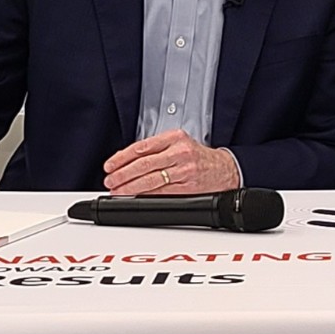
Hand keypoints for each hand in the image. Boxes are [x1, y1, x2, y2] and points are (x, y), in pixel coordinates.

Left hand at [102, 129, 238, 194]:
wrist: (225, 169)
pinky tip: (135, 196)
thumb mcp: (178, 143)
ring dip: (130, 186)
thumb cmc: (198, 157)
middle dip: (123, 174)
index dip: (122, 157)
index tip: (110, 165)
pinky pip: (161, 192)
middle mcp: (180, 152)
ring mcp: (184, 170)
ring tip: (117, 190)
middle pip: (144, 164)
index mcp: (175, 137)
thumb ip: (155, 149)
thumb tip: (126, 161)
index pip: (142, 147)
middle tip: (110, 180)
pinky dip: (145, 195)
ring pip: (151, 179)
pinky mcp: (188, 187)